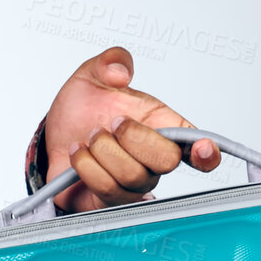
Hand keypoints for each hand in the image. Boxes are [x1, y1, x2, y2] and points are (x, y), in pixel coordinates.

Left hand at [40, 47, 220, 212]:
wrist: (53, 135)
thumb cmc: (83, 109)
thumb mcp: (92, 74)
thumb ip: (111, 61)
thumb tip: (120, 72)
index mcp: (162, 127)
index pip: (196, 145)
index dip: (206, 151)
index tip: (203, 147)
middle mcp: (153, 159)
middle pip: (166, 162)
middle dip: (134, 138)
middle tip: (111, 122)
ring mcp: (134, 183)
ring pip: (132, 176)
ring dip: (104, 150)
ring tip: (91, 136)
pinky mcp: (109, 200)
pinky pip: (106, 189)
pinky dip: (86, 165)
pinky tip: (79, 152)